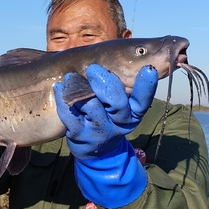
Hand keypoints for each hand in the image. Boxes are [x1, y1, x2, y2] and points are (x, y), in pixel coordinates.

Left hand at [53, 64, 157, 208]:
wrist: (97, 153)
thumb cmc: (109, 119)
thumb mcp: (122, 108)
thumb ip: (121, 87)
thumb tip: (122, 55)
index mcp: (133, 115)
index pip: (143, 101)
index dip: (146, 87)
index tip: (148, 70)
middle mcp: (118, 123)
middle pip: (117, 103)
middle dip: (106, 83)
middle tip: (94, 69)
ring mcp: (98, 130)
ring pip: (91, 106)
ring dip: (79, 88)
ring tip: (71, 77)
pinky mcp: (78, 135)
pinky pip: (69, 115)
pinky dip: (62, 99)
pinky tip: (59, 87)